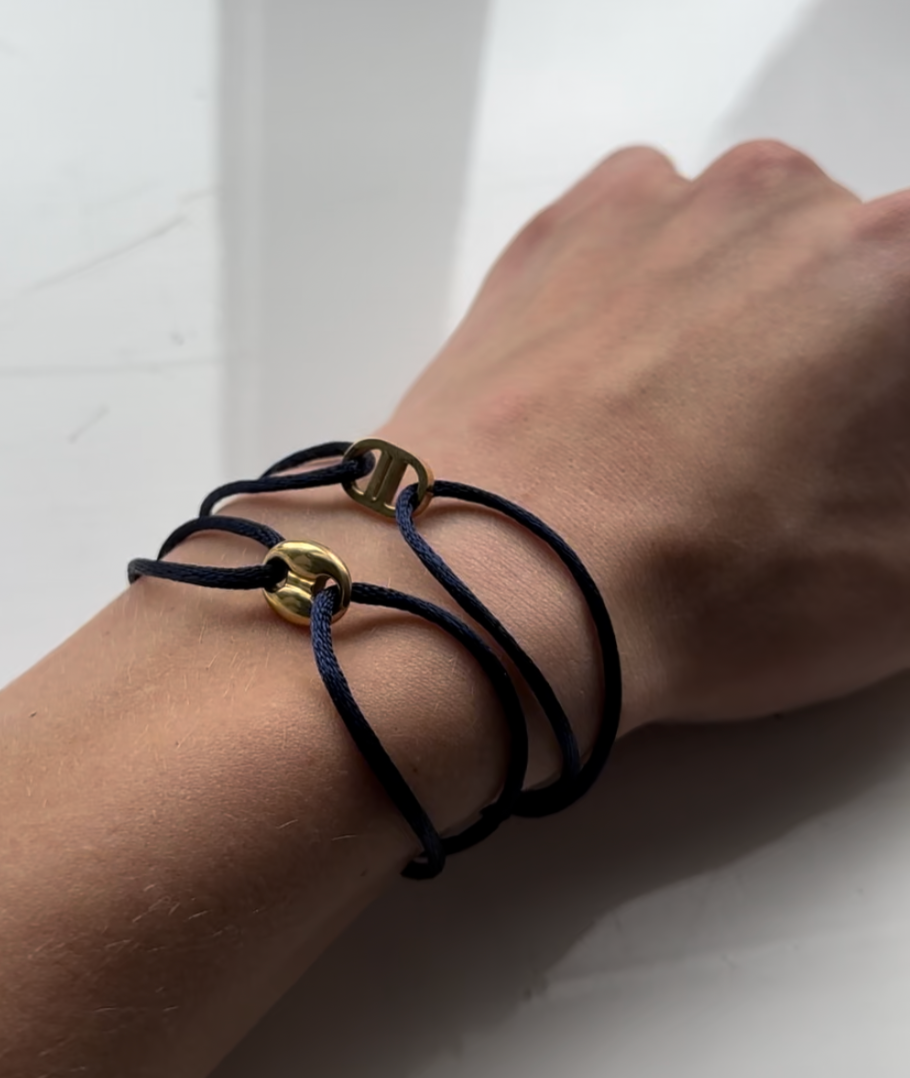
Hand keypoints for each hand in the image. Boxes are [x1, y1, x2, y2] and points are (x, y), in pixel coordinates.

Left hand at [381, 141, 909, 731]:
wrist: (501, 581)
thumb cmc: (714, 587)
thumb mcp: (907, 571)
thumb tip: (882, 430)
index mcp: (901, 264)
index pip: (909, 313)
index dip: (883, 390)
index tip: (854, 440)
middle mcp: (784, 197)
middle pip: (841, 268)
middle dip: (830, 345)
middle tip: (771, 451)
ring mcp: (658, 203)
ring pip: (735, 246)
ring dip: (731, 313)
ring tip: (677, 424)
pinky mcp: (557, 230)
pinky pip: (635, 235)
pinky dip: (638, 289)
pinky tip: (610, 377)